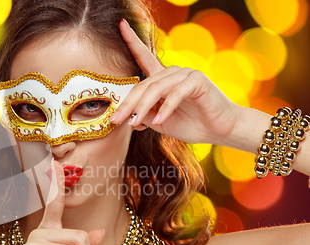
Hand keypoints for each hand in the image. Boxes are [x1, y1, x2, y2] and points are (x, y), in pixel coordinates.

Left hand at [110, 19, 241, 145]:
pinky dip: (165, 109)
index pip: (144, 57)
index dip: (132, 40)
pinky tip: (159, 121)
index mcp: (162, 79)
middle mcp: (172, 72)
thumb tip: (125, 115)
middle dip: (127, 104)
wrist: (218, 131)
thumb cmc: (190, 125)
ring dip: (142, 107)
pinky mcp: (197, 80)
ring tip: (134, 123)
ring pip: (155, 88)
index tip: (121, 24)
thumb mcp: (159, 121)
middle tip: (115, 120)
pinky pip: (175, 94)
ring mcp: (185, 74)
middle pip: (143, 85)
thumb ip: (143, 114)